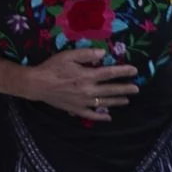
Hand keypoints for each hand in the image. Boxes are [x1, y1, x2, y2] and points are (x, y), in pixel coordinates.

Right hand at [20, 48, 138, 120]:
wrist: (35, 84)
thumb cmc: (51, 68)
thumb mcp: (67, 56)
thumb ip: (86, 54)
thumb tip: (103, 54)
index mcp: (87, 76)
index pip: (110, 73)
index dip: (123, 72)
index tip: (134, 71)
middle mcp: (88, 90)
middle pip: (111, 89)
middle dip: (125, 88)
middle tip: (136, 88)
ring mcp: (83, 101)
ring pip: (105, 102)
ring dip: (117, 101)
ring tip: (127, 100)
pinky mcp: (76, 109)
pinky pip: (91, 115)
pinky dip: (101, 117)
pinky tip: (108, 117)